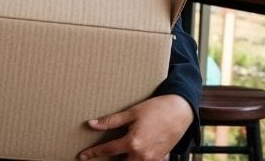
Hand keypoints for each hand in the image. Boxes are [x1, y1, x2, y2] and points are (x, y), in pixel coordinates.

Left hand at [77, 94, 192, 160]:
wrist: (181, 111)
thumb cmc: (157, 108)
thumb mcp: (133, 112)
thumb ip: (111, 121)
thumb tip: (91, 124)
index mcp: (132, 142)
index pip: (107, 150)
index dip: (93, 153)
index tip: (83, 156)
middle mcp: (141, 154)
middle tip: (100, 157)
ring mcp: (151, 159)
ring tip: (119, 155)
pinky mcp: (159, 159)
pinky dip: (138, 160)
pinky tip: (135, 155)